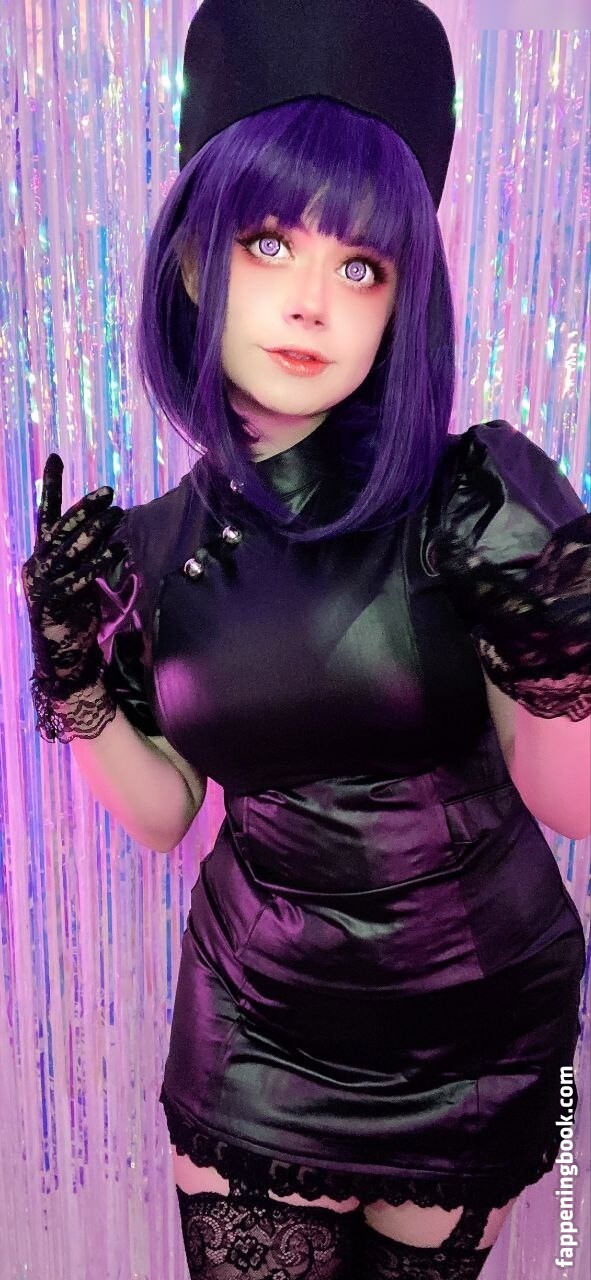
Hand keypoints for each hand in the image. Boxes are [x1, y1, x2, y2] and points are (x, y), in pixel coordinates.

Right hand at [21, 453, 124, 693]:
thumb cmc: (72, 617)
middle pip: (61, 529)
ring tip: (117, 514)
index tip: (55, 458)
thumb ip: (81, 556)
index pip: (45, 516)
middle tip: (108, 492)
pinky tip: (118, 549)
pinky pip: (81, 576)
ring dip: (95, 530)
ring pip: (70, 549)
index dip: (50, 487)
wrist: (63, 657)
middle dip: (84, 508)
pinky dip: (100, 561)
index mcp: (39, 558)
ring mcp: (45, 584)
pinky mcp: (57, 601)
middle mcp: (38, 566)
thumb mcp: (75, 580)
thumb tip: (102, 528)